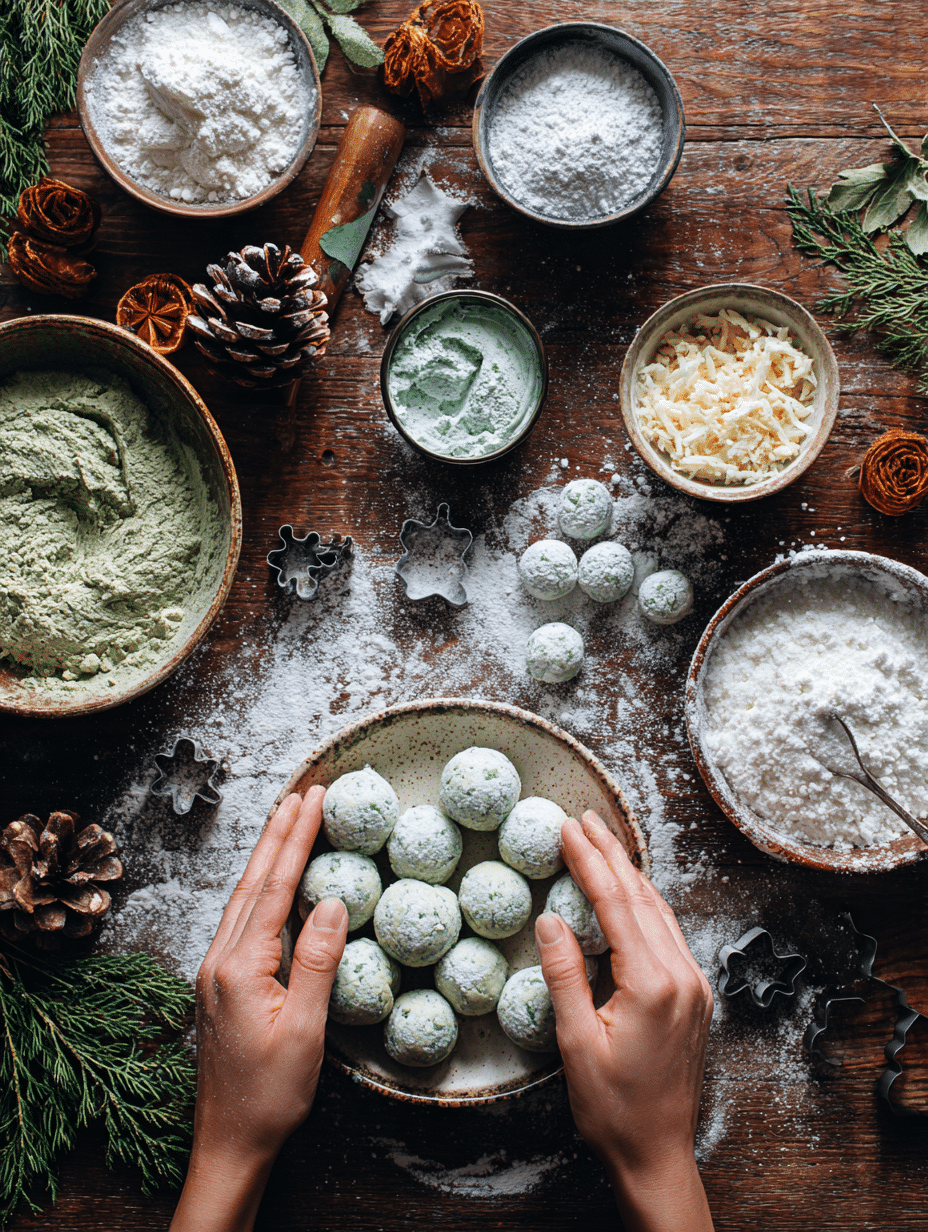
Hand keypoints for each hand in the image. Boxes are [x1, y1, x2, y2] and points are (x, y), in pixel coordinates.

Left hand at [170, 787, 347, 1231]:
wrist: (230, 1142)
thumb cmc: (270, 1095)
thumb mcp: (304, 1032)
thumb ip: (318, 962)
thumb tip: (331, 901)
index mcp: (239, 967)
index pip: (273, 887)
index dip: (296, 839)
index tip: (314, 798)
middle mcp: (220, 960)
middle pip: (253, 881)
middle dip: (279, 832)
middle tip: (301, 790)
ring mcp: (216, 970)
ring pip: (243, 896)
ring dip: (267, 854)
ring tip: (287, 817)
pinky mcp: (221, 982)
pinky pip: (242, 917)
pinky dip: (260, 885)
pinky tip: (271, 878)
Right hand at [535, 811, 713, 1231]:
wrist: (657, 1154)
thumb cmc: (613, 1109)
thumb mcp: (575, 1043)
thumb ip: (564, 975)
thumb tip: (550, 918)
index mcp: (653, 985)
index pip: (617, 905)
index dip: (590, 862)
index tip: (568, 830)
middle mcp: (682, 977)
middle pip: (643, 898)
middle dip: (612, 854)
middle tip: (585, 819)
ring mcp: (694, 986)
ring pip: (659, 912)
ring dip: (630, 874)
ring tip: (604, 842)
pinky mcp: (694, 997)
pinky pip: (669, 934)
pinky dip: (645, 904)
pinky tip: (630, 893)